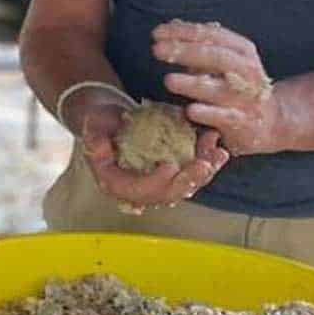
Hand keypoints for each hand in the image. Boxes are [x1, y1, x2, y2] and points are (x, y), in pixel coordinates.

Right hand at [81, 101, 229, 212]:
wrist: (109, 120)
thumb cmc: (101, 122)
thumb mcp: (93, 126)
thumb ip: (95, 138)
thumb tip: (100, 149)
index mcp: (116, 183)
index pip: (137, 191)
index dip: (155, 183)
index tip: (170, 166)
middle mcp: (138, 189)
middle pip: (166, 194)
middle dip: (187, 180)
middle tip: (203, 164)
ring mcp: (157, 183)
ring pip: (184, 187)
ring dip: (203, 173)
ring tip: (218, 155)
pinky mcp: (172, 173)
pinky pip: (192, 174)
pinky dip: (207, 164)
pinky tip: (219, 151)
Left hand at [155, 20, 289, 156]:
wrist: (268, 119)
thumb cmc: (236, 87)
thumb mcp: (223, 61)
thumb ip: (199, 46)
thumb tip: (172, 25)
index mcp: (241, 50)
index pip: (211, 35)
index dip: (184, 32)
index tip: (157, 33)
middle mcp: (246, 70)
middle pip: (215, 56)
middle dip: (185, 52)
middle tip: (157, 50)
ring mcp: (245, 96)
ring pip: (218, 88)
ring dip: (192, 84)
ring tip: (169, 80)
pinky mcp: (242, 121)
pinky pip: (223, 116)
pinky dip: (207, 113)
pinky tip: (190, 111)